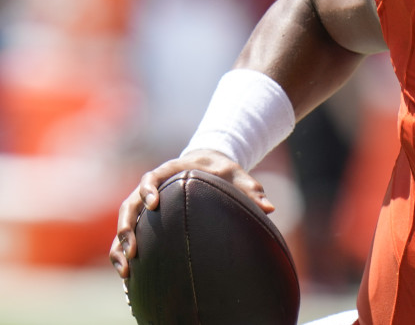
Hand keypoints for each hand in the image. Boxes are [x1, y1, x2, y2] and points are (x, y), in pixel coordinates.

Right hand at [109, 149, 273, 277]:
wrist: (207, 164)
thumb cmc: (222, 170)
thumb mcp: (237, 174)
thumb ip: (250, 189)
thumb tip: (270, 208)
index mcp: (170, 171)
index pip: (152, 178)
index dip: (149, 189)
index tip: (154, 203)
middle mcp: (151, 186)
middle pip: (130, 204)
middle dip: (127, 226)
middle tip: (133, 248)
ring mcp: (143, 202)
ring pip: (125, 222)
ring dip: (121, 244)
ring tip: (126, 269)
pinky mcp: (144, 217)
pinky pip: (128, 233)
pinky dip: (122, 251)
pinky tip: (127, 273)